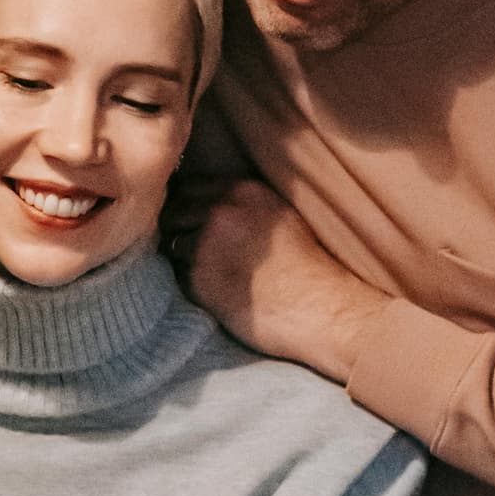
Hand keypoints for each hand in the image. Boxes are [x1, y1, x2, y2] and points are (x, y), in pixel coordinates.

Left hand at [189, 180, 387, 383]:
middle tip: (201, 252)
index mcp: (244, 190)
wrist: (322, 309)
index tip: (198, 224)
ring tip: (216, 275)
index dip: (191, 207)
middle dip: (181, 229)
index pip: (190, 186)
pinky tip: (219, 293)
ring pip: (172, 243)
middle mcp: (222, 210)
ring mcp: (207, 242)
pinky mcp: (199, 277)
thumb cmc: (308, 269)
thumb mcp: (281, 215)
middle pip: (175, 211)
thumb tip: (208, 201)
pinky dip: (191, 284)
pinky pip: (178, 276)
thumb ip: (244, 203)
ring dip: (184, 258)